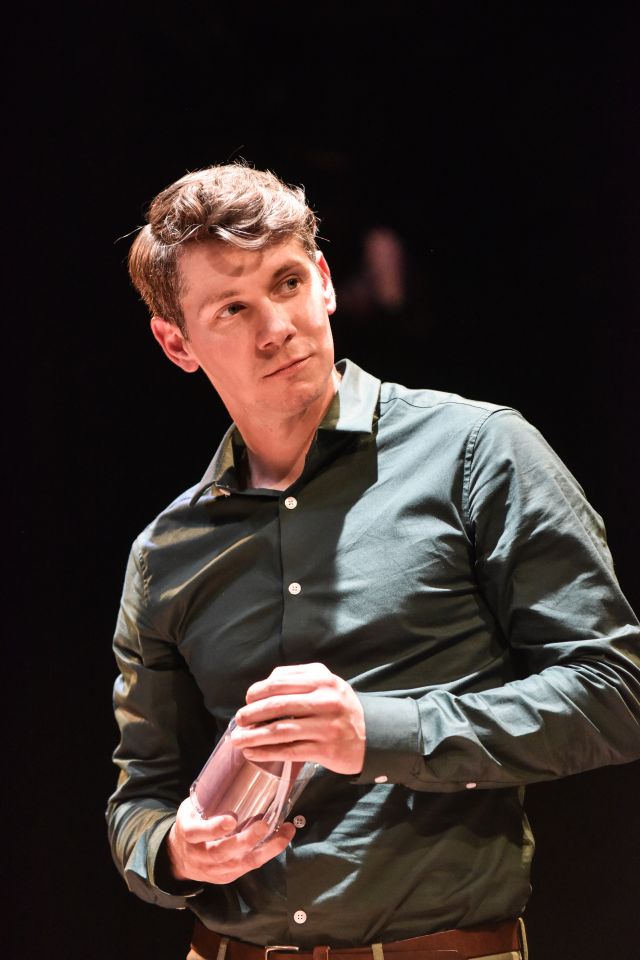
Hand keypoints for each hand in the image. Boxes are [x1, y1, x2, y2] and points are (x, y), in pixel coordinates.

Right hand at [166, 797, 295, 884]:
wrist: (180, 857)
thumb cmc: (192, 823)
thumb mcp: (192, 809)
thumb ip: (209, 799)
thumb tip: (237, 773)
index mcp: (188, 833)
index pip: (197, 833)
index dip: (214, 828)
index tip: (231, 819)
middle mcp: (200, 855)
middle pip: (222, 852)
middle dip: (245, 840)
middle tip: (264, 825)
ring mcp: (214, 870)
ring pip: (240, 863)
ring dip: (265, 849)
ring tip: (284, 833)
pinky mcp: (227, 877)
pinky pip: (248, 867)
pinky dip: (266, 854)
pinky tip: (280, 840)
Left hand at [232, 662, 365, 774]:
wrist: (373, 734)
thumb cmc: (341, 707)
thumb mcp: (326, 683)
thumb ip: (298, 678)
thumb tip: (263, 687)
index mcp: (321, 679)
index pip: (280, 682)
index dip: (258, 691)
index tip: (247, 699)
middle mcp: (324, 700)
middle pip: (277, 705)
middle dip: (252, 713)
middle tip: (238, 720)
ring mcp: (326, 725)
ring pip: (281, 730)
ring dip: (254, 735)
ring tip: (238, 739)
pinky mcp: (325, 749)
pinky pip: (290, 751)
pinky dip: (267, 752)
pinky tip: (253, 752)